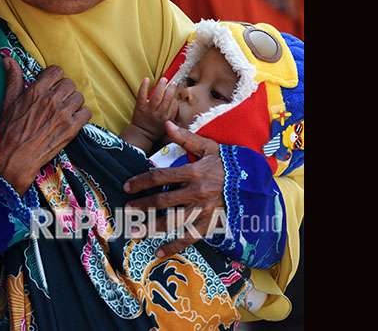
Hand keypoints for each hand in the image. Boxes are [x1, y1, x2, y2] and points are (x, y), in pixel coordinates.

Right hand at [0, 58, 90, 194]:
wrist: (17, 157)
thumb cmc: (10, 131)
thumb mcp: (8, 102)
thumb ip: (13, 78)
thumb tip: (8, 59)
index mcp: (36, 91)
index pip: (56, 71)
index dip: (54, 77)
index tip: (50, 85)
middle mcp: (51, 100)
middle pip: (69, 83)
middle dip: (64, 90)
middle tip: (57, 100)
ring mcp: (63, 114)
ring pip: (79, 96)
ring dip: (73, 102)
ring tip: (64, 110)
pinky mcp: (72, 128)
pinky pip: (86, 113)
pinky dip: (82, 115)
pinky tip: (72, 119)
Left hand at [123, 121, 224, 257]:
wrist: (250, 179)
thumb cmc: (225, 162)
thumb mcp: (207, 146)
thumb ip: (185, 138)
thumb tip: (166, 124)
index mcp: (193, 172)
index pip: (160, 177)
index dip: (141, 182)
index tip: (126, 187)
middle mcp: (196, 192)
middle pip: (163, 201)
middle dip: (142, 206)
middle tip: (127, 210)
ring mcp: (203, 210)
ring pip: (174, 221)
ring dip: (152, 227)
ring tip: (135, 232)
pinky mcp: (209, 223)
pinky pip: (190, 237)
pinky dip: (175, 246)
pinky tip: (159, 252)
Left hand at [124, 77, 177, 147]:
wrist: (142, 135)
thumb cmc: (156, 130)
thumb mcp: (169, 125)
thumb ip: (174, 115)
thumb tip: (177, 102)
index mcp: (168, 118)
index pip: (174, 105)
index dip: (174, 98)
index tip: (174, 93)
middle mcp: (160, 114)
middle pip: (167, 99)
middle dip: (170, 90)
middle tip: (172, 83)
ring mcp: (150, 110)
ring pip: (156, 96)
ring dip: (160, 86)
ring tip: (163, 79)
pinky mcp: (140, 107)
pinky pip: (142, 95)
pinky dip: (144, 87)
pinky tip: (147, 79)